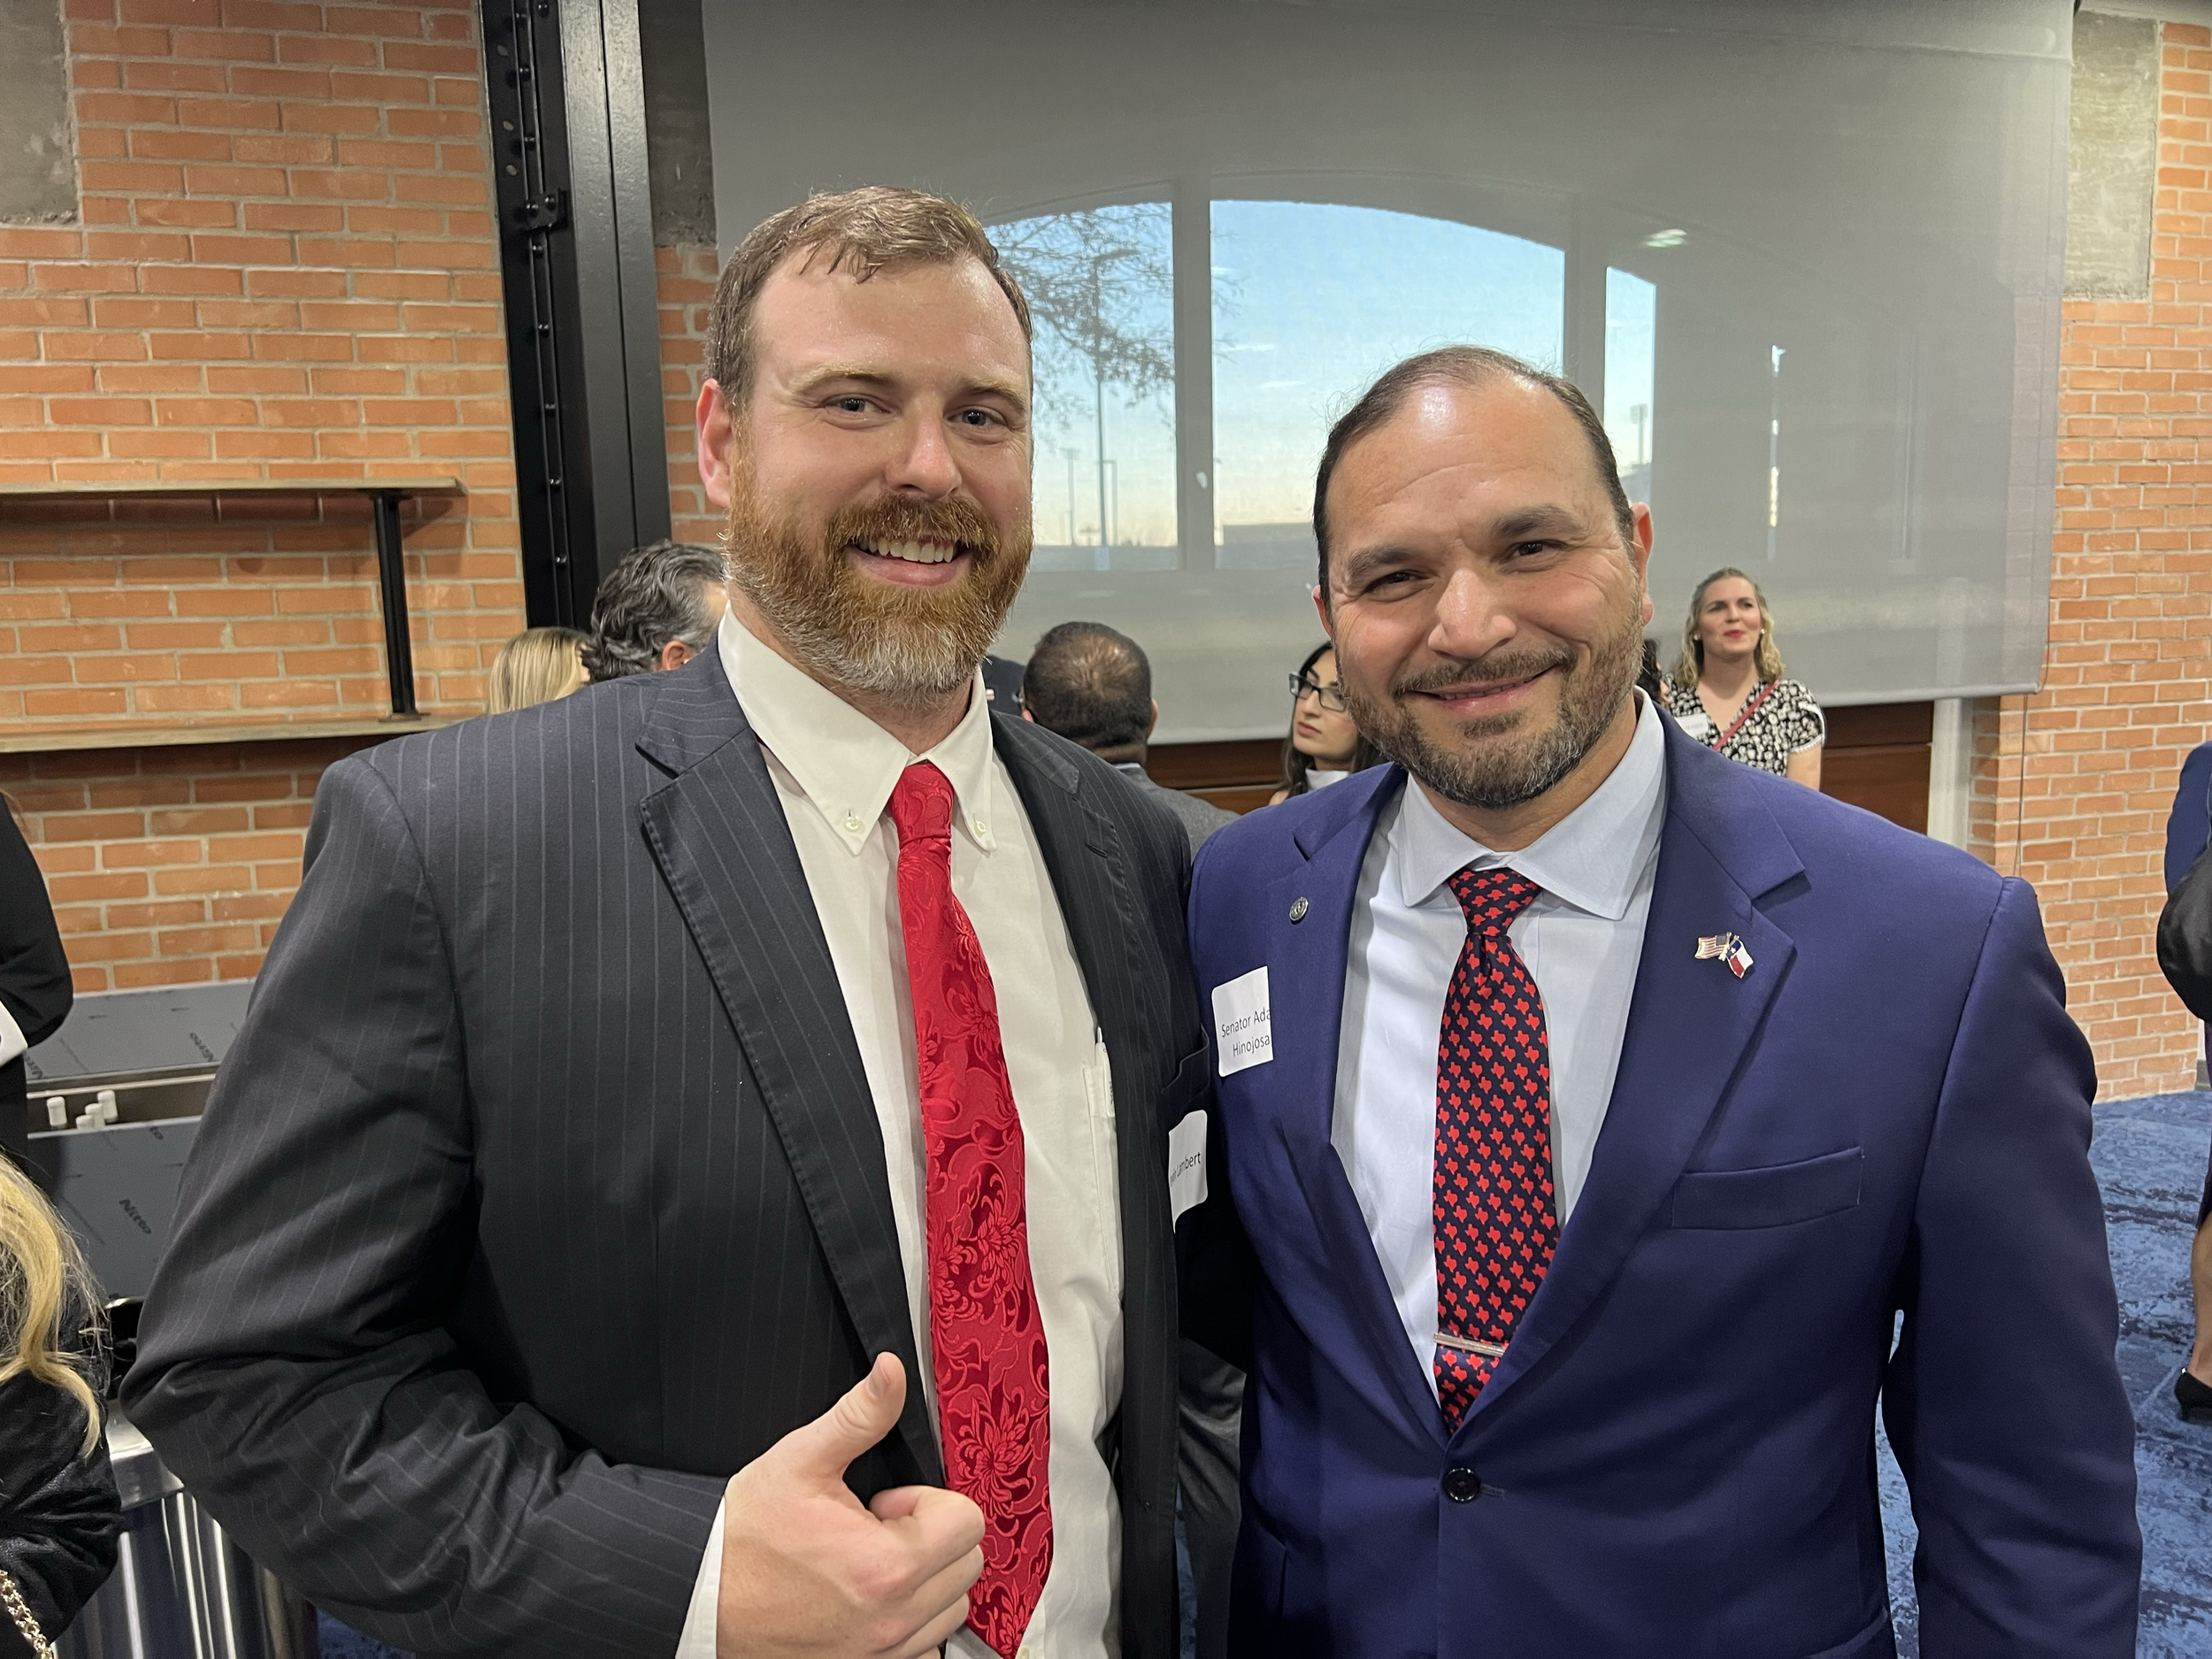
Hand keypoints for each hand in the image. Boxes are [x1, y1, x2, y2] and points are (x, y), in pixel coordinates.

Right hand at [717, 1353, 984, 1657]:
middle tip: (876, 1529)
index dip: (927, 1501)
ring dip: (926, 1579)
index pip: (967, 1521)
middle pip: (967, 1564)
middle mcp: (894, 1619)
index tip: (883, 1503)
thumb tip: (893, 1372)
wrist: (698, 1596)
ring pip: (952, 1607)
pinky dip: (912, 1623)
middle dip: (931, 1536)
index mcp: (888, 1565)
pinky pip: (926, 1649)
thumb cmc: (745, 1535)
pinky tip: (871, 1599)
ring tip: (870, 1562)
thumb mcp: (801, 1460)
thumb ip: (860, 1415)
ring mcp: (882, 1653)